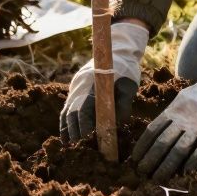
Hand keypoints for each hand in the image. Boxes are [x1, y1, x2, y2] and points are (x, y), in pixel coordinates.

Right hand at [59, 21, 148, 140]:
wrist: (119, 49)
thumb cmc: (126, 68)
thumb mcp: (130, 84)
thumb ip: (123, 102)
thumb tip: (118, 122)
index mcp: (93, 83)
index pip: (84, 107)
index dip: (83, 124)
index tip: (84, 138)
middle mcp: (81, 84)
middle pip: (72, 110)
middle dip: (73, 129)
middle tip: (76, 146)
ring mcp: (76, 85)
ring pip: (67, 109)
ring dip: (67, 127)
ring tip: (68, 144)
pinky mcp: (76, 87)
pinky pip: (68, 106)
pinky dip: (66, 120)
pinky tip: (66, 134)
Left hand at [131, 50, 196, 180]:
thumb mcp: (182, 99)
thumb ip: (172, 115)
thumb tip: (155, 135)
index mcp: (173, 110)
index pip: (153, 130)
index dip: (143, 145)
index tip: (135, 158)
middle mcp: (183, 119)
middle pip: (163, 142)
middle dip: (151, 159)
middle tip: (142, 173)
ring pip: (179, 150)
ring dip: (167, 166)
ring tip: (158, 178)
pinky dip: (192, 163)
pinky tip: (184, 174)